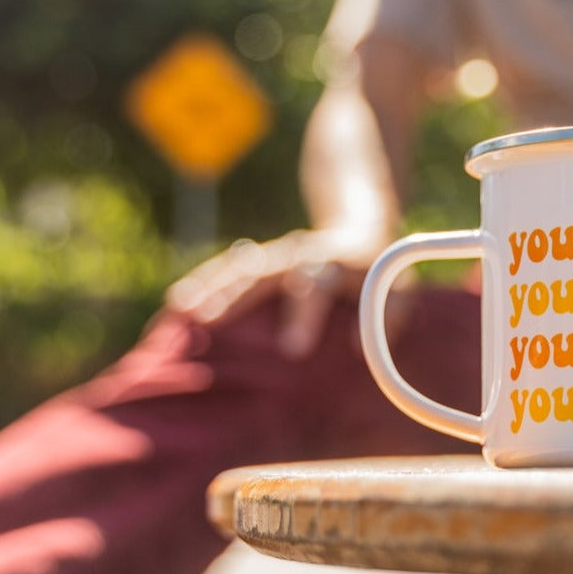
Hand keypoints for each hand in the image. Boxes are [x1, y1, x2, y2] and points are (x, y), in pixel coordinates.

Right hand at [165, 223, 391, 358]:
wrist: (360, 224)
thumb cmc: (377, 269)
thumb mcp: (395, 288)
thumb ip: (387, 318)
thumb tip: (359, 349)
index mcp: (336, 261)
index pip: (316, 283)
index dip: (305, 313)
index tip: (293, 349)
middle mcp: (301, 253)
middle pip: (265, 272)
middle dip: (236, 296)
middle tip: (208, 322)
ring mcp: (277, 254)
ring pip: (240, 267)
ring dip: (210, 286)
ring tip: (181, 309)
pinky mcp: (262, 259)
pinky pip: (229, 268)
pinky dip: (204, 281)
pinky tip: (177, 300)